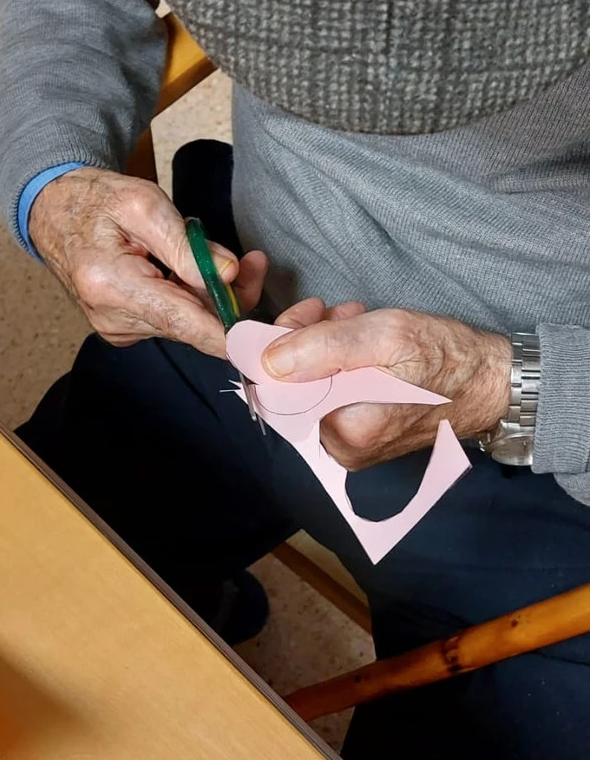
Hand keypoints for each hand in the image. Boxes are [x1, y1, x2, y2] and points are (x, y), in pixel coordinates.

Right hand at [29, 167, 266, 355]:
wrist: (53, 211)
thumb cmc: (95, 201)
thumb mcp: (144, 204)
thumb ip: (187, 244)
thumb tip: (228, 274)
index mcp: (111, 285)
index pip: (182, 323)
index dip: (229, 334)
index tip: (264, 339)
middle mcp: (112, 318)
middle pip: (191, 325)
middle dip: (228, 299)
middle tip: (253, 263)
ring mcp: (117, 328)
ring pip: (186, 324)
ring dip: (210, 296)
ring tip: (218, 257)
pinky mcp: (124, 329)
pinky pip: (172, 320)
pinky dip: (190, 299)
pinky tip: (189, 273)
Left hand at [262, 300, 510, 468]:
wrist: (492, 382)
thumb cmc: (448, 358)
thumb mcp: (385, 336)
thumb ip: (322, 347)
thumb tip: (267, 360)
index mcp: (346, 430)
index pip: (279, 388)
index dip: (283, 343)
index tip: (309, 313)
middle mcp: (343, 448)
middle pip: (294, 388)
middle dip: (307, 340)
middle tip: (336, 311)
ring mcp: (353, 446)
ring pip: (313, 386)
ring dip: (325, 346)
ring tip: (355, 319)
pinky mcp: (364, 436)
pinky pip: (333, 395)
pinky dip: (340, 363)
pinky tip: (362, 341)